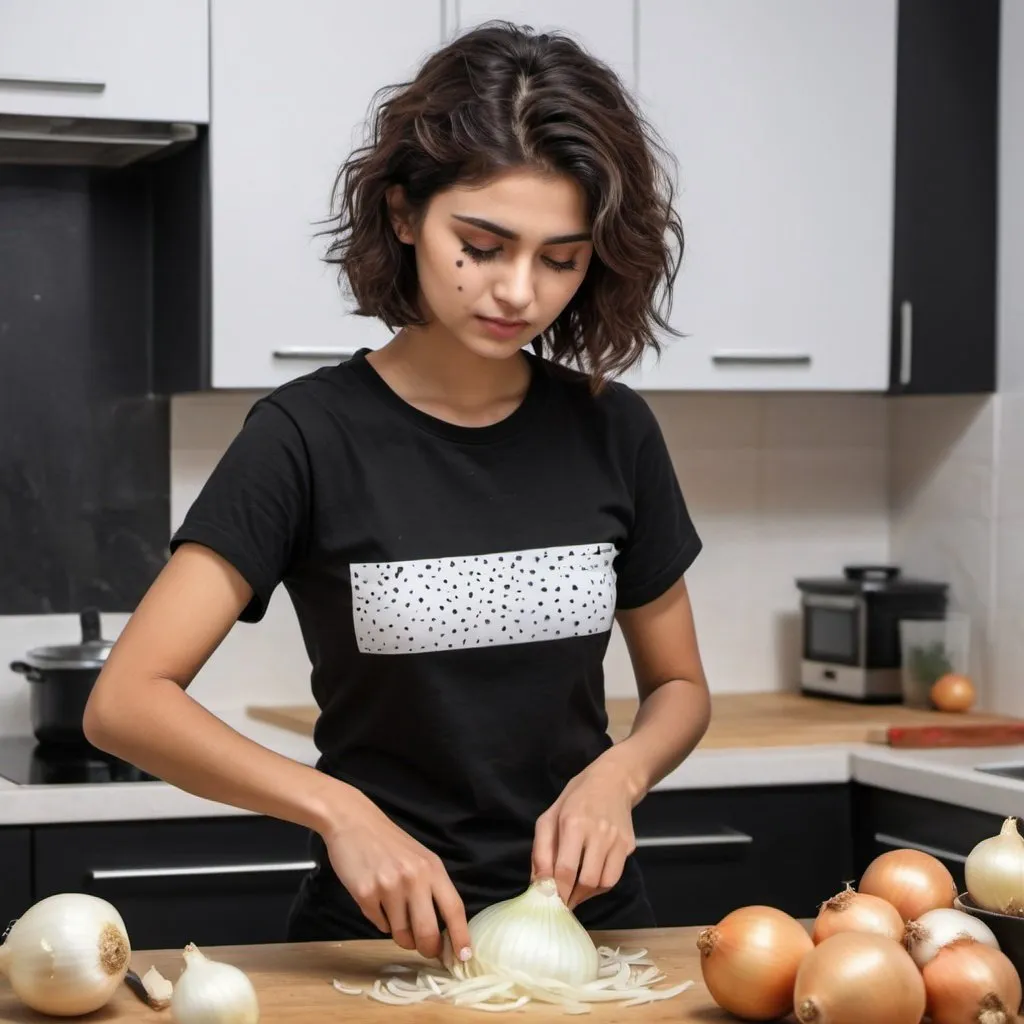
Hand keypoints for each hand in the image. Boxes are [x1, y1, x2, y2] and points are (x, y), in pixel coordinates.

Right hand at [321, 787, 471, 962]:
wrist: (353, 821)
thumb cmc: (389, 843)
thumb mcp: (420, 858)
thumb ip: (432, 889)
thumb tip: (442, 931)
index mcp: (432, 868)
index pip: (454, 909)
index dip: (461, 936)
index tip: (464, 956)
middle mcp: (414, 878)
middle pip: (428, 932)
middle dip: (428, 949)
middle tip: (425, 949)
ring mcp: (389, 887)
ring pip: (401, 934)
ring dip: (400, 934)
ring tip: (394, 913)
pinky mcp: (365, 894)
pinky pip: (378, 925)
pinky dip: (379, 920)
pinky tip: (376, 900)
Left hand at [531, 755, 638, 909]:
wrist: (612, 781)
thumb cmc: (574, 799)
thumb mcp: (549, 817)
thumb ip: (541, 851)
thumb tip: (538, 884)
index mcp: (573, 823)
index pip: (565, 869)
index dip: (556, 892)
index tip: (549, 903)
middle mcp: (598, 833)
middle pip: (586, 881)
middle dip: (572, 896)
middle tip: (561, 902)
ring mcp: (617, 840)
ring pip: (603, 883)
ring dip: (587, 894)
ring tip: (575, 892)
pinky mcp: (629, 846)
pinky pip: (614, 876)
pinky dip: (601, 886)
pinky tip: (590, 881)